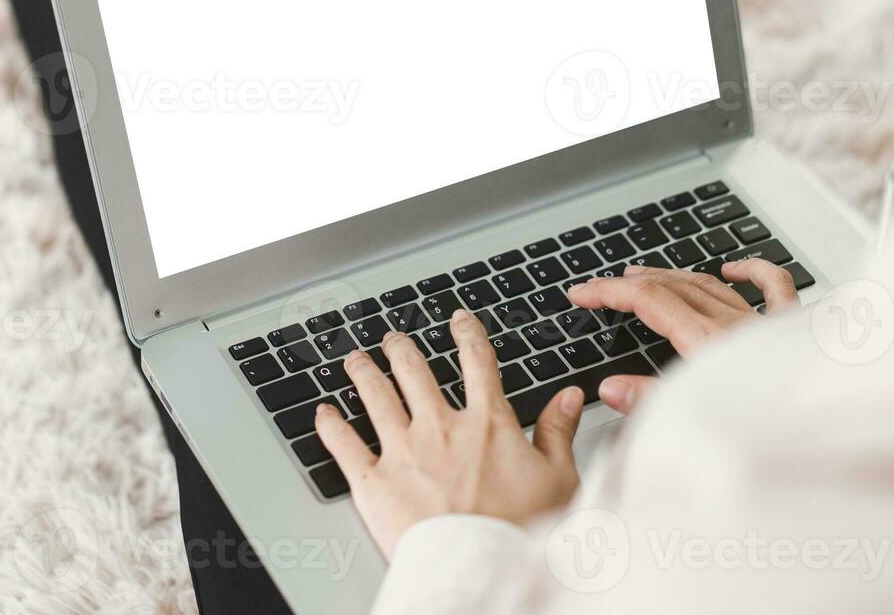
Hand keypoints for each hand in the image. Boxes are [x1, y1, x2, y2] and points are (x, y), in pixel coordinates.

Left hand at [315, 309, 582, 556]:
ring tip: (355, 360)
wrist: (483, 571)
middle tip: (393, 340)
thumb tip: (569, 397)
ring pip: (375, 396)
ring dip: (364, 373)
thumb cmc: (521, 533)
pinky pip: (344, 444)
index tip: (459, 321)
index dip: (467, 334)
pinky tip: (324, 412)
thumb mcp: (558, 478)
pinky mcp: (374, 482)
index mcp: (486, 423)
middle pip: (414, 372)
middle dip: (401, 350)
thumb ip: (558, 432)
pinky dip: (330, 424)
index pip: (476, 362)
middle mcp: (440, 427)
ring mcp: (403, 451)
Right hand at [566, 259, 799, 413]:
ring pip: (710, 285)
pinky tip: (734, 268)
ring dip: (672, 276)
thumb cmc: (773, 431)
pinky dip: (752, 272)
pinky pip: (773, 287)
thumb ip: (651, 402)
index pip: (649, 302)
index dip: (608, 292)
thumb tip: (610, 388)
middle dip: (630, 283)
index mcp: (708, 343)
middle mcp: (736, 326)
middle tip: (601, 288)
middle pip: (673, 287)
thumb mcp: (696, 422)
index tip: (582, 293)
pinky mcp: (793, 331)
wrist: (833, 435)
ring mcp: (764, 324)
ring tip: (644, 275)